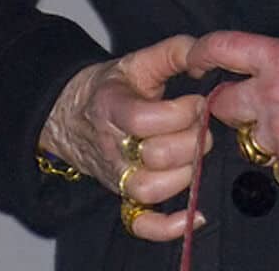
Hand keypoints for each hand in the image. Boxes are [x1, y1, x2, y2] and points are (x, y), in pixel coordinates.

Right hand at [39, 34, 210, 241]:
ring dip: (184, 173)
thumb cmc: (112, 87)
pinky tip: (194, 215)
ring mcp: (116, 176)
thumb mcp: (139, 60)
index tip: (197, 100)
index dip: (178, 112)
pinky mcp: (122, 197)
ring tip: (196, 152)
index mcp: (113, 108)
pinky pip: (141, 223)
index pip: (142, 119)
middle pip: (153, 157)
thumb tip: (206, 59)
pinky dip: (168, 226)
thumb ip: (174, 51)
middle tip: (201, 124)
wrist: (72, 115)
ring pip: (150, 190)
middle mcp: (112, 147)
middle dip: (189, 140)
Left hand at [186, 31, 278, 184]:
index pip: (224, 48)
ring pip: (251, 138)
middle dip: (233, 108)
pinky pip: (276, 163)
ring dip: (267, 136)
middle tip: (256, 110)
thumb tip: (255, 74)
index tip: (193, 61)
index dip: (200, 54)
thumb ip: (278, 65)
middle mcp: (272, 93)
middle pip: (222, 104)